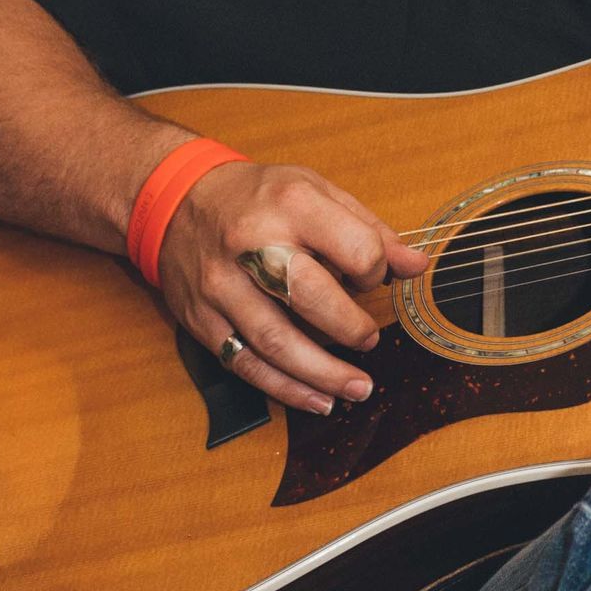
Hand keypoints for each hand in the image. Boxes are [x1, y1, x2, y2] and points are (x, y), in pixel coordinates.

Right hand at [156, 162, 427, 411]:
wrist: (174, 201)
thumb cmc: (257, 197)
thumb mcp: (317, 191)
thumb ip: (370, 229)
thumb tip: (416, 265)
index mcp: (291, 205)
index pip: (353, 249)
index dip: (376, 270)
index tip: (374, 277)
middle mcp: (252, 246)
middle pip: (310, 298)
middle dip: (351, 328)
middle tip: (371, 341)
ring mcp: (222, 286)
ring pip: (275, 341)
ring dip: (323, 374)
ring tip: (359, 388)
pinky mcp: (202, 318)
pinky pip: (245, 362)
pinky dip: (284, 388)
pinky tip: (317, 399)